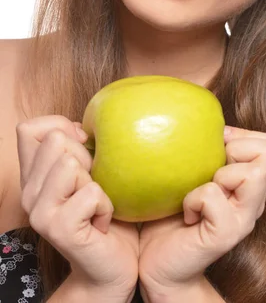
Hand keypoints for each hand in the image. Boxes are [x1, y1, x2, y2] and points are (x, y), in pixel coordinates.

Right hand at [16, 115, 138, 298]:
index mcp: (33, 176)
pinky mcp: (57, 228)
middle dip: (87, 157)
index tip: (83, 146)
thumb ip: (78, 147)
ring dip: (97, 182)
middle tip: (93, 186)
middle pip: (56, 141)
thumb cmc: (105, 214)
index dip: (60, 126)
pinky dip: (106, 205)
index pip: (29, 129)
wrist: (109, 267)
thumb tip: (82, 127)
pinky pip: (92, 192)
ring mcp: (39, 211)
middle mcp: (29, 192)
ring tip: (95, 203)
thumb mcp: (91, 172)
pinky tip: (101, 223)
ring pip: (71, 163)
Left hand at [137, 126, 265, 297]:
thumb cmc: (170, 212)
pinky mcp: (227, 234)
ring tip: (200, 192)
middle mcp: (255, 200)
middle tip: (210, 172)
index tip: (216, 150)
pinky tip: (186, 215)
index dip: (244, 136)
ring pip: (252, 171)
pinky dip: (192, 199)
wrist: (158, 263)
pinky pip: (213, 195)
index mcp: (251, 182)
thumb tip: (212, 121)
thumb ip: (208, 149)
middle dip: (236, 149)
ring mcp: (244, 218)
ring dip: (218, 174)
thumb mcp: (192, 171)